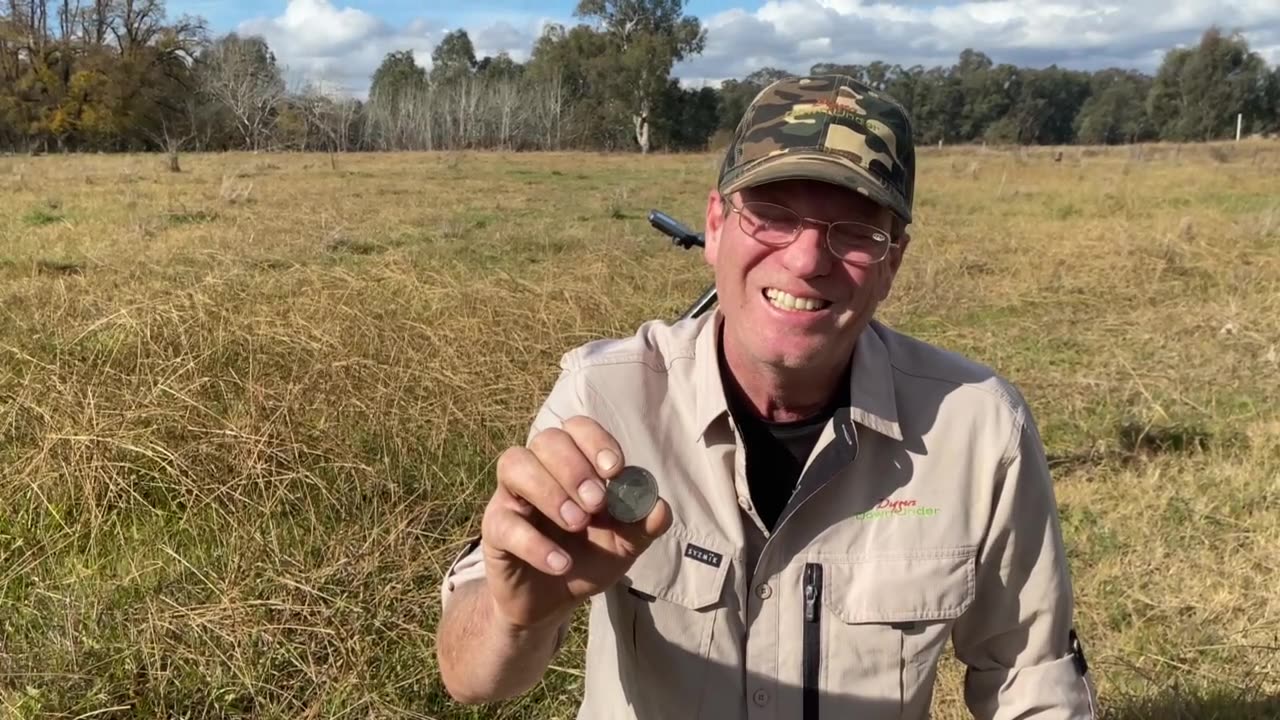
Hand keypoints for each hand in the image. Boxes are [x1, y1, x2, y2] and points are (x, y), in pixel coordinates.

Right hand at [480, 416, 672, 630]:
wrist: (552, 603)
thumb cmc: (586, 557)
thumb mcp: (624, 544)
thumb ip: (643, 525)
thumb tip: (660, 508)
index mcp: (572, 463)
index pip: (577, 428)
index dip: (595, 441)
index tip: (614, 469)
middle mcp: (538, 470)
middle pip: (547, 440)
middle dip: (575, 467)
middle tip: (596, 503)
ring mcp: (511, 497)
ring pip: (515, 464)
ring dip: (550, 491)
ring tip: (577, 524)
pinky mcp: (494, 531)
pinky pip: (505, 523)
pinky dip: (535, 543)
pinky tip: (561, 563)